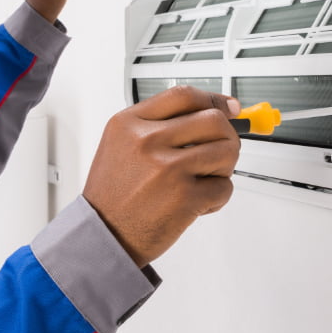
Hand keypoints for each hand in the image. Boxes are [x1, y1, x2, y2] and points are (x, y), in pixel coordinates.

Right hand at [83, 86, 241, 267]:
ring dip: (223, 168)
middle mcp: (148, 142)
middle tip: (218, 154)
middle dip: (226, 137)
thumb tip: (214, 110)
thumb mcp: (121, 145)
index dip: (213, 99)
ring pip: (226, 151)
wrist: (103, 236)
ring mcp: (167, 168)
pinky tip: (195, 205)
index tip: (229, 107)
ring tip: (202, 181)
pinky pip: (224, 187)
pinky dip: (217, 198)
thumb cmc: (114, 194)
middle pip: (213, 120)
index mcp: (130, 124)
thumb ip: (159, 124)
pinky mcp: (184, 197)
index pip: (183, 96)